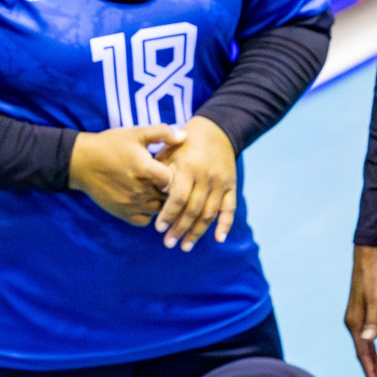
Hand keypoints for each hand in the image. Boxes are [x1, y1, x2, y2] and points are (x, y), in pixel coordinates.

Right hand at [68, 124, 182, 225]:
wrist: (80, 162)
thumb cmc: (109, 144)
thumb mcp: (135, 133)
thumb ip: (162, 133)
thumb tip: (184, 136)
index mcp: (146, 169)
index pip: (175, 179)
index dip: (175, 174)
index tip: (170, 168)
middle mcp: (140, 190)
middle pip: (168, 196)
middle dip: (169, 189)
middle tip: (164, 180)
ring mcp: (131, 203)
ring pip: (159, 209)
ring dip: (160, 201)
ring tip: (155, 190)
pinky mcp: (121, 212)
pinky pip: (144, 220)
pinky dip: (147, 213)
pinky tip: (144, 202)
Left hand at [152, 116, 236, 251]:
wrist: (215, 131)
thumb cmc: (182, 145)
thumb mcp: (167, 153)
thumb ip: (159, 174)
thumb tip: (146, 199)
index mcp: (188, 168)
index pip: (178, 198)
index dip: (168, 215)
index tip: (158, 228)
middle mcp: (206, 177)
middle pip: (193, 209)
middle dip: (180, 229)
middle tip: (168, 243)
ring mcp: (220, 182)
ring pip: (210, 213)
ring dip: (198, 232)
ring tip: (185, 246)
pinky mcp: (231, 186)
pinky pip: (229, 208)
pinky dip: (225, 224)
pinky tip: (218, 239)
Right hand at [345, 245, 376, 376]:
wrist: (367, 259)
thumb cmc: (374, 277)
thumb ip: (374, 320)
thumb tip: (369, 340)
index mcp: (355, 323)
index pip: (364, 354)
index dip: (371, 372)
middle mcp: (353, 325)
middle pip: (364, 355)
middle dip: (374, 374)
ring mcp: (356, 321)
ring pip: (366, 349)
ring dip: (374, 365)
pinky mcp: (361, 316)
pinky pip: (367, 341)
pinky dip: (372, 353)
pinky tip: (376, 358)